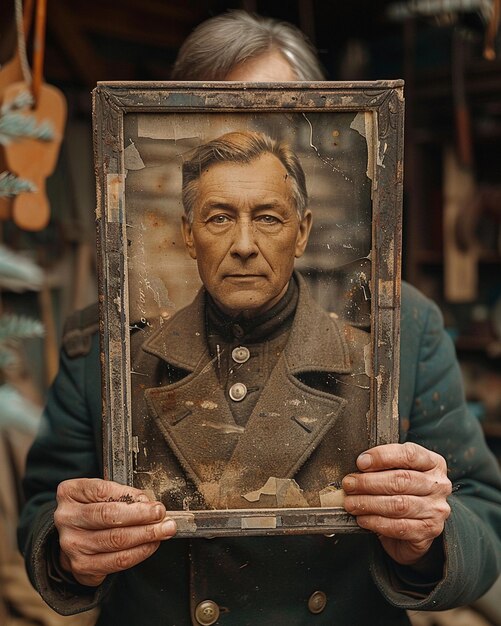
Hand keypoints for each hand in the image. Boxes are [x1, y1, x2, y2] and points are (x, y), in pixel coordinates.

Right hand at [54, 478, 175, 585]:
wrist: (74, 537)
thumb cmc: (93, 509)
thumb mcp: (101, 493)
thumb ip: (121, 494)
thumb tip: (148, 502)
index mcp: (70, 492)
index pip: (103, 491)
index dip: (131, 496)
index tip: (152, 502)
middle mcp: (66, 518)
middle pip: (109, 517)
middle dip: (142, 516)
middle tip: (162, 515)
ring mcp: (71, 545)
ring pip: (115, 541)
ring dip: (146, 535)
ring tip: (164, 530)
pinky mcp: (81, 566)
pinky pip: (116, 561)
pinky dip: (139, 552)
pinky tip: (151, 545)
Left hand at [342, 442, 451, 565]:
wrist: (417, 526)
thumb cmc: (404, 492)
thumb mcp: (399, 471)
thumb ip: (384, 465)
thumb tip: (358, 464)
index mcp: (433, 463)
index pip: (409, 454)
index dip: (382, 456)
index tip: (361, 462)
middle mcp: (439, 485)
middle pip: (401, 480)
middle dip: (369, 482)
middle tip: (349, 484)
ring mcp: (436, 509)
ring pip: (399, 504)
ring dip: (369, 503)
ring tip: (351, 502)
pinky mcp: (429, 531)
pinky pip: (399, 526)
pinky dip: (376, 522)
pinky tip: (363, 519)